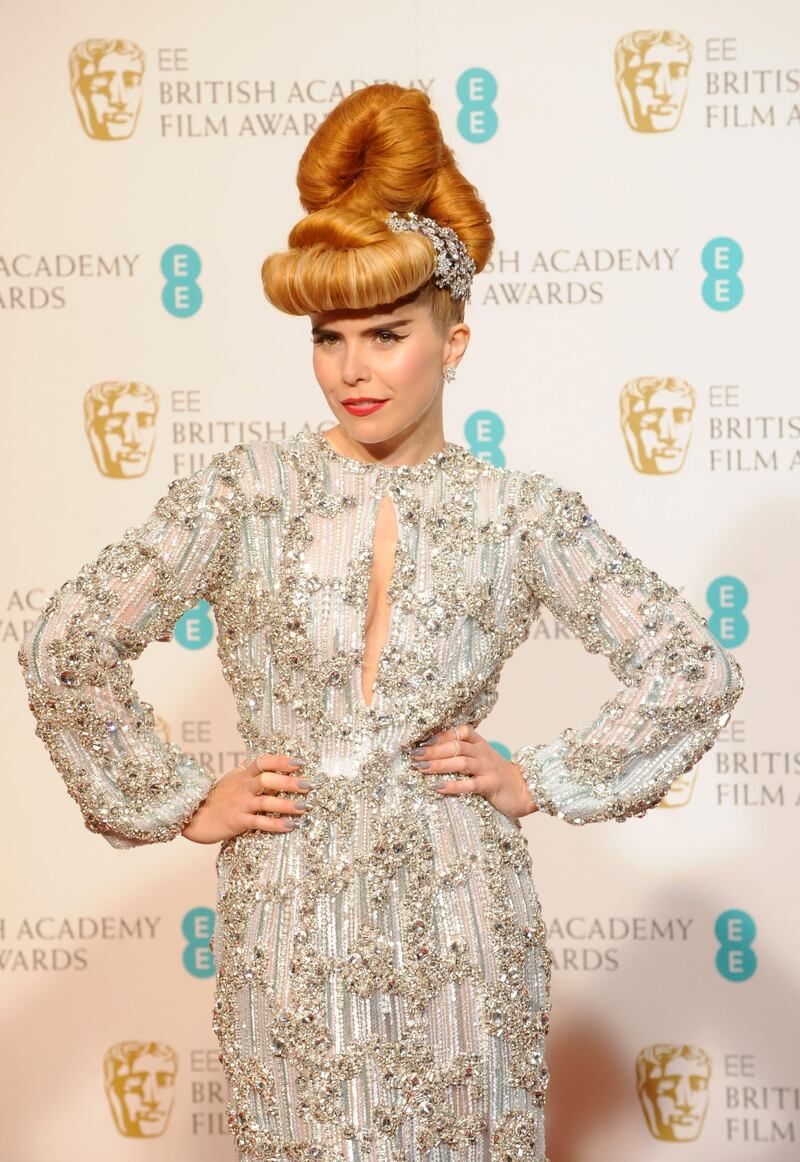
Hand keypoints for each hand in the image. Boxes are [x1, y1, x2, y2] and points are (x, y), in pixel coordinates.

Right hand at [180, 753, 311, 843]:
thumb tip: (267, 762)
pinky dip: (276, 824)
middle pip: (267, 779)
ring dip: (287, 804)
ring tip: (304, 807)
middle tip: (308, 785)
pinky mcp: (238, 821)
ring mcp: (240, 804)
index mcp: (242, 775)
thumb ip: (249, 772)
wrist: (193, 818)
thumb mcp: (232, 780)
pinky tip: (290, 826)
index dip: (281, 760)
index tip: (299, 762)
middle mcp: (243, 787)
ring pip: (267, 801)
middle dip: (289, 782)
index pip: (263, 762)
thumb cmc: (216, 798)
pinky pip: (260, 822)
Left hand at [409, 724, 537, 820]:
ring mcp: (488, 768)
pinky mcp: (491, 785)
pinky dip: (452, 785)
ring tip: (421, 768)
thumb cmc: (496, 775)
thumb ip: (462, 754)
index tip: (421, 741)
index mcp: (480, 744)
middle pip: (456, 746)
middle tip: (414, 755)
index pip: (460, 732)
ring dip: (439, 765)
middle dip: (433, 750)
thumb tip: (430, 754)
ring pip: (461, 762)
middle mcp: (483, 753)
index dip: (441, 735)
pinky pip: (470, 784)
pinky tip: (438, 787)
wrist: (525, 790)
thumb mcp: (480, 759)